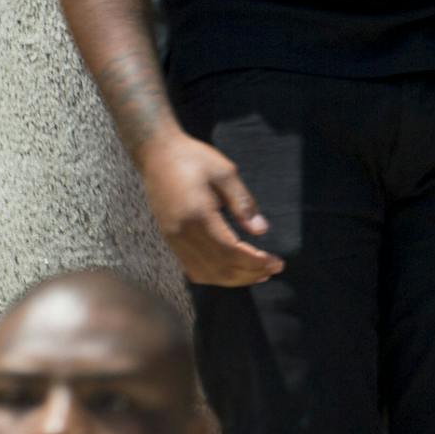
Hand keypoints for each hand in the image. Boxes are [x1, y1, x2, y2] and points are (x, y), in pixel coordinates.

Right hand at [139, 133, 282, 286]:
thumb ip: (243, 203)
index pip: (229, 252)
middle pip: (219, 268)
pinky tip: (232, 270)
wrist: (157, 154)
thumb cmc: (194, 158)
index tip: (277, 262)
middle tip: (274, 269)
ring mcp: (173, 240)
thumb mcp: (225, 173)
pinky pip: (192, 268)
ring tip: (258, 273)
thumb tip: (261, 230)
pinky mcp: (170, 239)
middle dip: (249, 273)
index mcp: (197, 217)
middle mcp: (182, 234)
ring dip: (233, 279)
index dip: (254, 262)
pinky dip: (214, 276)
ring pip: (204, 273)